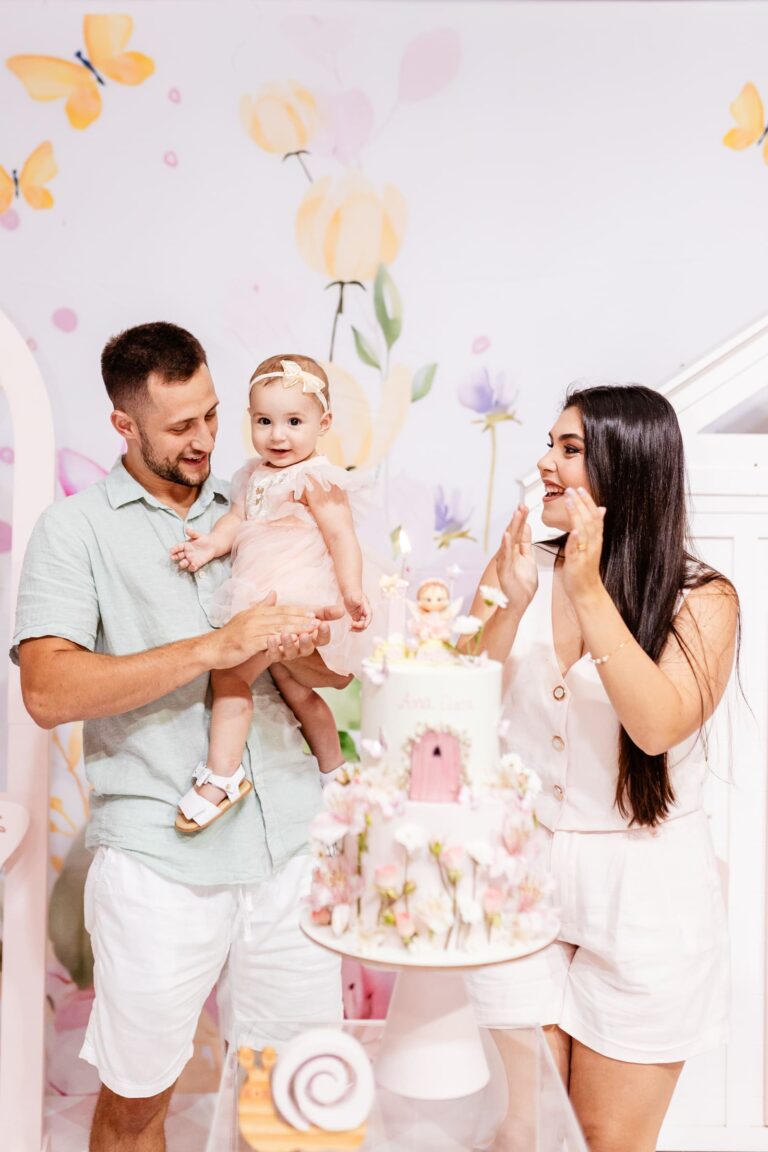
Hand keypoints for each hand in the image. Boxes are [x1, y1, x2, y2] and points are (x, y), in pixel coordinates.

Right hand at [170, 529, 215, 572]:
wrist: (213, 546)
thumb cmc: (204, 539)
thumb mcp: (198, 535)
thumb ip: (192, 533)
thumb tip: (187, 529)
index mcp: (185, 545)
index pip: (178, 547)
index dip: (174, 549)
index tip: (170, 551)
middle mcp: (186, 553)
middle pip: (178, 556)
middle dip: (175, 557)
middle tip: (172, 557)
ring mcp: (190, 559)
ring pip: (183, 563)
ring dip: (182, 564)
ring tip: (181, 563)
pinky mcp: (196, 564)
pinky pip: (192, 567)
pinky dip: (191, 567)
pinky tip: (192, 565)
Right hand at [211, 592, 321, 669]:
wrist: (212, 649)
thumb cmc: (231, 636)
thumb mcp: (247, 617)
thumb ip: (262, 606)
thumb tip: (273, 593)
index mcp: (257, 612)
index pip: (282, 609)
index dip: (299, 611)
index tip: (315, 613)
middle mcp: (256, 618)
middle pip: (284, 616)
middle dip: (303, 618)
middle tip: (319, 620)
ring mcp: (253, 629)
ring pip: (279, 627)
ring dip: (297, 629)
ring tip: (312, 630)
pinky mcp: (250, 642)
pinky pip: (270, 641)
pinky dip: (284, 641)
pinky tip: (295, 644)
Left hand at [344, 591, 371, 631]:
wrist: (349, 592)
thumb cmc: (352, 592)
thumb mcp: (354, 595)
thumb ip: (356, 599)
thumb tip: (358, 602)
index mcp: (366, 607)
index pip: (369, 616)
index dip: (367, 622)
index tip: (364, 625)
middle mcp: (365, 612)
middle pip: (365, 622)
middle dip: (360, 626)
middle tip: (352, 625)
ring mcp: (361, 615)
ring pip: (362, 625)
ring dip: (357, 628)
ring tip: (350, 628)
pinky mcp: (356, 617)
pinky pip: (357, 624)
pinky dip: (354, 627)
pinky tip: (349, 628)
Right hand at [496, 506, 537, 613]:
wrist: (519, 603)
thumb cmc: (523, 585)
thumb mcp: (528, 559)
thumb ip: (526, 543)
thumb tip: (527, 526)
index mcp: (516, 551)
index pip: (519, 532)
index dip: (522, 519)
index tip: (525, 506)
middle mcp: (508, 555)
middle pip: (514, 533)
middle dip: (518, 519)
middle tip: (522, 506)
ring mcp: (505, 563)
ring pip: (508, 542)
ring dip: (512, 528)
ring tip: (516, 515)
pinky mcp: (504, 572)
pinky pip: (505, 557)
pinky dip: (506, 546)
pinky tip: (507, 536)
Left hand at [562, 487, 606, 602]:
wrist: (587, 592)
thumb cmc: (586, 570)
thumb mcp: (592, 545)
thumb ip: (595, 527)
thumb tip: (601, 509)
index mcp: (595, 539)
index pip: (594, 516)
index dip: (588, 502)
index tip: (580, 489)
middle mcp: (593, 544)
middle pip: (589, 520)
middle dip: (581, 503)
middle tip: (572, 489)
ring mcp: (585, 553)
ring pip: (584, 531)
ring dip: (577, 514)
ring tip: (570, 501)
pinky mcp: (577, 563)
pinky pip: (577, 550)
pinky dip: (576, 540)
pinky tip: (574, 530)